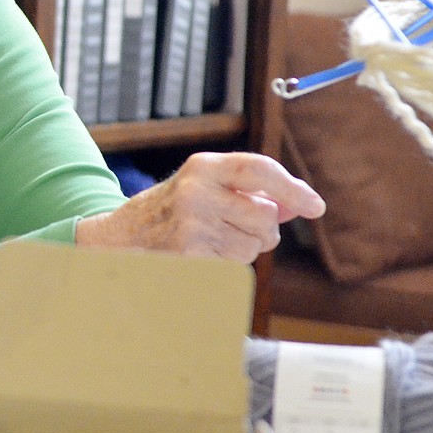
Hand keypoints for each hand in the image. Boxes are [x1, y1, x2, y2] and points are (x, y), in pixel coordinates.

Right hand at [75, 152, 325, 263]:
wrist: (118, 238)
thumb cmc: (168, 212)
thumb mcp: (202, 188)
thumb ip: (248, 192)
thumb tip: (296, 205)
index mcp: (202, 166)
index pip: (259, 169)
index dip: (292, 188)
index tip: (314, 206)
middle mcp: (196, 191)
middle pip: (265, 217)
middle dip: (261, 229)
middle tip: (231, 227)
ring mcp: (192, 224)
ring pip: (253, 245)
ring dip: (242, 249)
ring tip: (209, 241)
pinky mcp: (190, 255)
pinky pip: (235, 265)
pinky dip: (226, 265)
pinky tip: (200, 255)